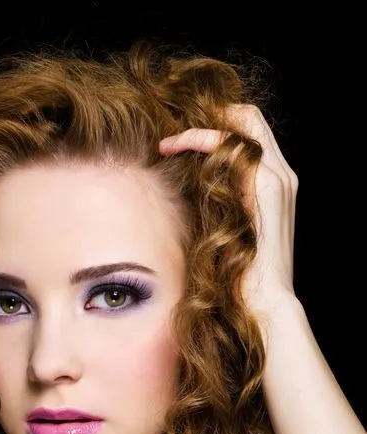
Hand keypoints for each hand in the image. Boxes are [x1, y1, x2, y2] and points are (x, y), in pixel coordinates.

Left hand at [158, 104, 298, 321]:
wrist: (265, 299)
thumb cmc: (242, 275)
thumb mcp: (227, 231)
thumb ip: (218, 205)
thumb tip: (184, 192)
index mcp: (273, 186)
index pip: (250, 135)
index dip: (217, 128)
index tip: (181, 140)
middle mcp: (281, 175)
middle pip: (249, 119)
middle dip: (209, 118)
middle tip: (172, 134)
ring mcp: (278, 178)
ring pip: (241, 125)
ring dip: (200, 128)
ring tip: (168, 141)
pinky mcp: (269, 186)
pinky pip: (232, 146)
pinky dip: (202, 139)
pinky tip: (177, 147)